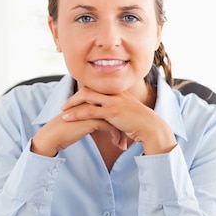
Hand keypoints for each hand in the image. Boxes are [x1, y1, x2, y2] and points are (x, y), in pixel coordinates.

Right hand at [30, 109, 125, 156]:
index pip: (112, 107)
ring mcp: (93, 109)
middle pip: (117, 111)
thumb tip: (102, 121)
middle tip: (127, 137)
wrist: (54, 135)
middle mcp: (93, 102)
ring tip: (122, 144)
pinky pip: (111, 127)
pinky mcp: (92, 120)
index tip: (124, 130)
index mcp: (91, 100)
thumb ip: (92, 116)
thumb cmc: (66, 129)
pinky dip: (116, 136)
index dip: (120, 119)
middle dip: (124, 125)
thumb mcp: (81, 119)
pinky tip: (116, 144)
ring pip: (116, 119)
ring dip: (121, 133)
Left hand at [60, 86, 176, 154]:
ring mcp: (113, 101)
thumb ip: (118, 112)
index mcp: (118, 92)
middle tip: (64, 104)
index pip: (96, 87)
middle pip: (89, 88)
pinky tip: (67, 118)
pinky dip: (76, 114)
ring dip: (72, 103)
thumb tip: (110, 119)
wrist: (152, 128)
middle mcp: (115, 93)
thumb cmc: (141, 124)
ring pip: (87, 97)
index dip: (84, 91)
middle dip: (75, 95)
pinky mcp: (112, 112)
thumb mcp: (128, 113)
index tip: (74, 98)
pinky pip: (90, 111)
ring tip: (62, 110)